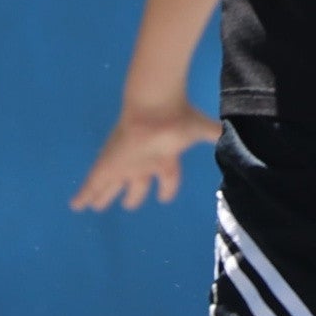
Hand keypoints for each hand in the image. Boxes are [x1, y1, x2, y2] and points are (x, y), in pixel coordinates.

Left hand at [73, 99, 207, 209]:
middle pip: (135, 183)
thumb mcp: (202, 130)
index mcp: (164, 155)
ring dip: (103, 196)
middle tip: (128, 205)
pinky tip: (76, 206)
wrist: (154, 108)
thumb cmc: (176, 120)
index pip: (166, 177)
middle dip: (132, 195)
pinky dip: (85, 194)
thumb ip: (217, 134)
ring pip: (111, 185)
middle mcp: (141, 161)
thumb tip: (239, 137)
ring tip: (94, 207)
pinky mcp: (108, 164)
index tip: (163, 198)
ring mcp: (123, 163)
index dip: (166, 189)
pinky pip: (94, 183)